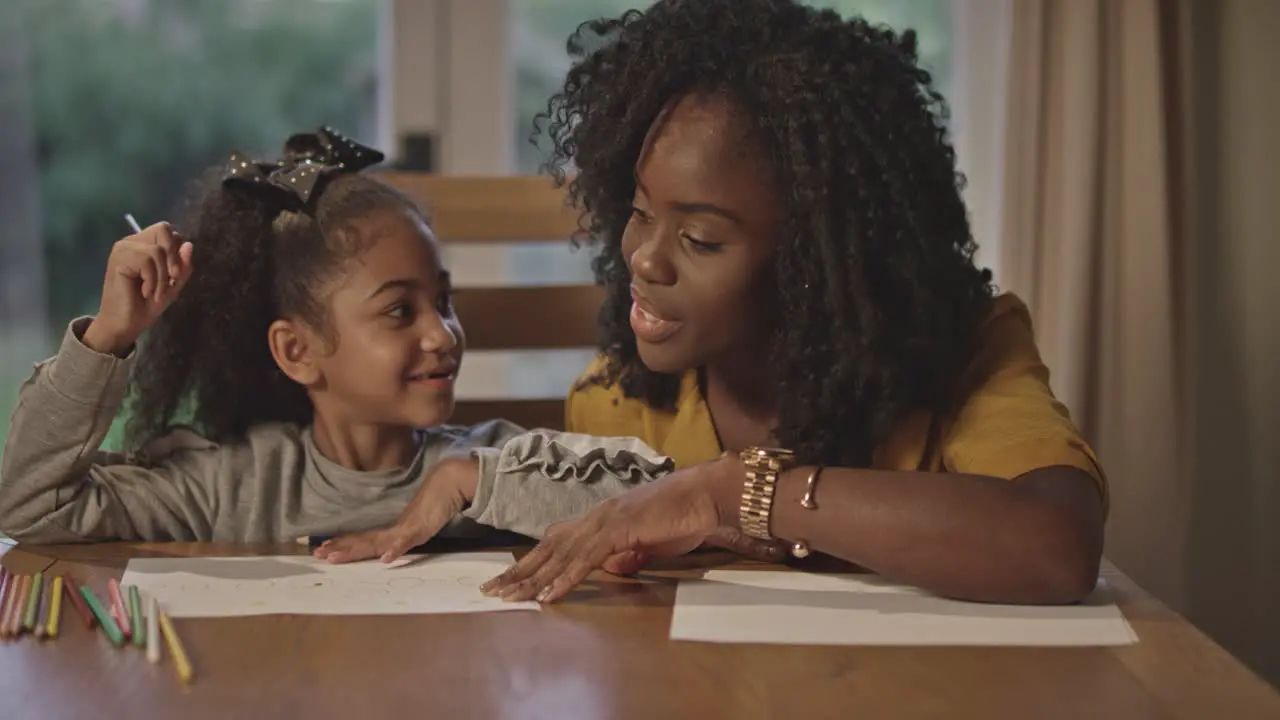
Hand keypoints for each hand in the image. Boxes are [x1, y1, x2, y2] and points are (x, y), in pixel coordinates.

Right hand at [83, 222, 193, 355]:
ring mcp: (123, 249)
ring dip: (162, 277)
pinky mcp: (118, 258)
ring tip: (155, 292)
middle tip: (171, 279)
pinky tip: (145, 292)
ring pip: (157, 249)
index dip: (177, 251)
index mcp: (145, 245)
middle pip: (163, 229)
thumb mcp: (173, 284)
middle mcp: (133, 242)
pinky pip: (146, 260)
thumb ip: (183, 266)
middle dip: (173, 257)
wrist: (126, 324)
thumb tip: (189, 245)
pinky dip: (153, 280)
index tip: (175, 275)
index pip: (169, 232)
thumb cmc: (147, 304)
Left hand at [314, 457, 478, 563]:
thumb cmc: (435, 503)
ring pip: (376, 542)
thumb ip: (405, 536)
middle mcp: (394, 529)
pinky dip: (396, 549)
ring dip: (355, 550)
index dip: (344, 544)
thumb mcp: (418, 526)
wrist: (448, 482)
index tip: (322, 549)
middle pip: (363, 541)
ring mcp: (405, 529)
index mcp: (392, 530)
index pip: (364, 539)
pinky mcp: (420, 529)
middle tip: (317, 554)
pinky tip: (386, 559)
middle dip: (340, 548)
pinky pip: (406, 541)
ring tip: (335, 557)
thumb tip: (392, 546)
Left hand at [479, 459, 740, 603]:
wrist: (705, 496)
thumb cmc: (682, 518)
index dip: (530, 562)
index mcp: (600, 520)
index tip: (509, 581)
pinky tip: (548, 595)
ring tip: (510, 598)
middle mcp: (595, 518)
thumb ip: (628, 555)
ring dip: (533, 578)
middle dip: (519, 571)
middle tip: (491, 592)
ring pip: (560, 554)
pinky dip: (565, 578)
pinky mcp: (619, 529)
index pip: (556, 543)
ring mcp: (605, 521)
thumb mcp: (649, 544)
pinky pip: (585, 558)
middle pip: (547, 547)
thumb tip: (613, 570)